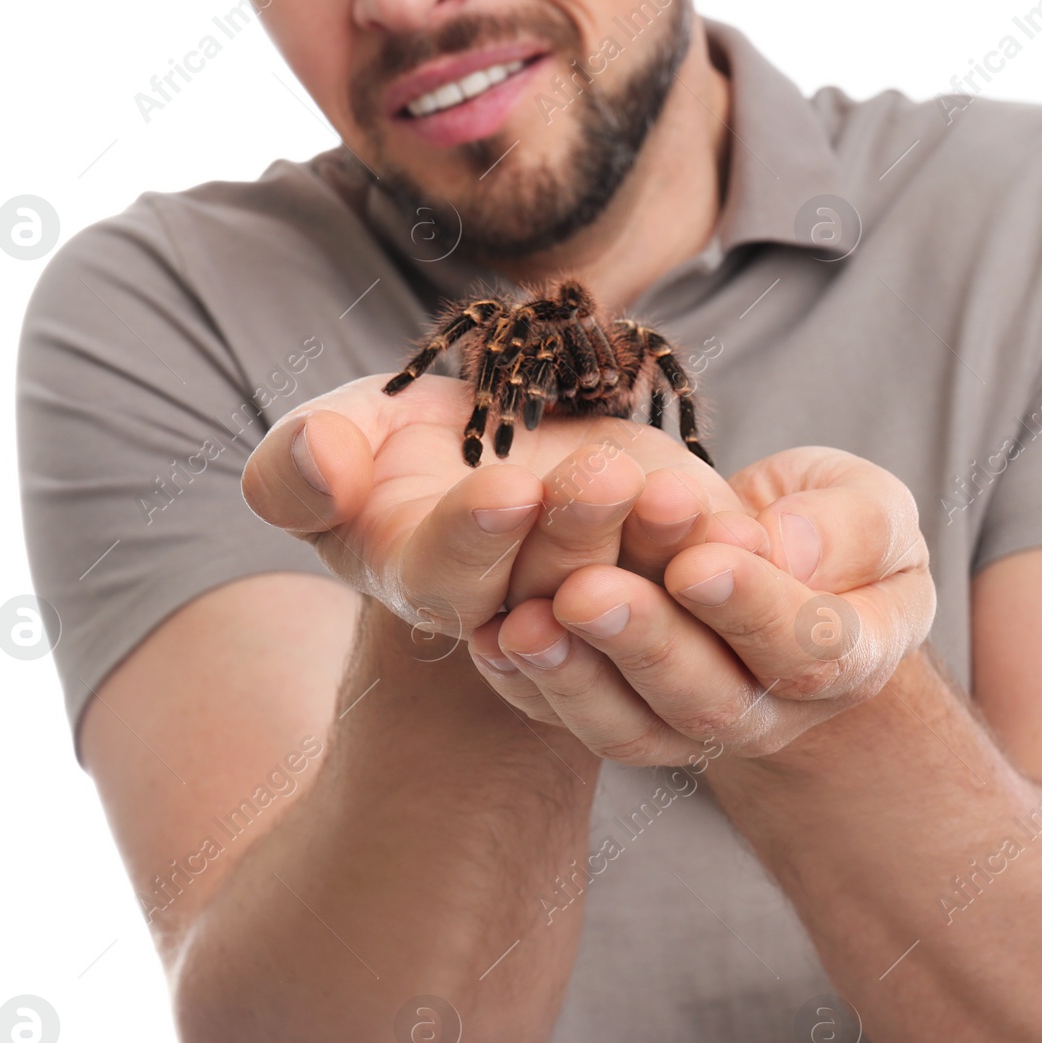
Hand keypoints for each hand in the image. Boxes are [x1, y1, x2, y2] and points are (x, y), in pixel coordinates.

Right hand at [241, 374, 763, 640]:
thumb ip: (296, 467)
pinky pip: (703, 571)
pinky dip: (723, 550)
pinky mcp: (672, 564)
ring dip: (657, 545)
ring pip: (637, 585)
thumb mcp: (330, 440)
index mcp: (431, 582)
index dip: (476, 538)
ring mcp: (604, 587)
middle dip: (575, 533)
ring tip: (670, 492)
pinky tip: (745, 526)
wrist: (496, 445)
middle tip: (598, 475)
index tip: (505, 488)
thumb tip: (316, 458)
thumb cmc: (393, 450)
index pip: (448, 578)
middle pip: (551, 583)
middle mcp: (521, 602)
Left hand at [466, 447, 936, 761]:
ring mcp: (695, 732)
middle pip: (710, 699)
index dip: (754, 609)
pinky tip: (494, 637)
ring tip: (525, 623)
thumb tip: (784, 548)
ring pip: (635, 727)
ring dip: (576, 677)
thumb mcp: (867, 505)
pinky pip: (579, 721)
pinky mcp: (629, 725)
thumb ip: (847, 526)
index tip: (697, 561)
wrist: (778, 578)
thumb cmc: (830, 527)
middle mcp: (773, 715)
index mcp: (851, 659)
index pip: (810, 649)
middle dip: (646, 643)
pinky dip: (534, 685)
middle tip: (587, 591)